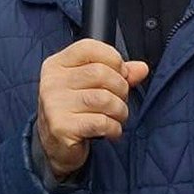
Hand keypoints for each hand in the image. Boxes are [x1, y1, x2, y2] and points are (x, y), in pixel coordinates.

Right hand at [36, 39, 148, 180]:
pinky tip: (110, 130)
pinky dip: (114, 127)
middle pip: (100, 73)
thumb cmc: (75, 111)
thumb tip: (141, 68)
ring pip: (104, 99)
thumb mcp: (92, 86)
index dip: (113, 59)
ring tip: (117, 117)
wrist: (55, 146)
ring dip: (120, 110)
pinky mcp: (61, 127)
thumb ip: (117, 73)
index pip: (89, 48)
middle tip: (120, 100)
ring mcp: (54, 104)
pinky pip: (101, 122)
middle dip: (121, 88)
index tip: (121, 73)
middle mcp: (52, 82)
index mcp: (57, 65)